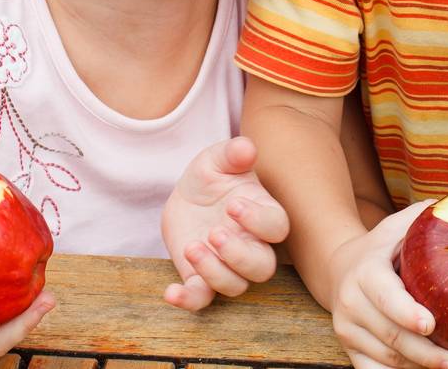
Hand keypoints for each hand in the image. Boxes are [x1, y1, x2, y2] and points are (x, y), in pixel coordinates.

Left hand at [162, 136, 290, 309]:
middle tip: (214, 233)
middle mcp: (251, 245)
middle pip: (262, 267)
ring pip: (236, 286)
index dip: (259, 221)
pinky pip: (202, 300)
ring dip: (214, 272)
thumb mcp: (218, 159)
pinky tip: (170, 291)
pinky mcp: (200, 279)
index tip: (232, 204)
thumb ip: (233, 153)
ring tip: (192, 246)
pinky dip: (187, 301)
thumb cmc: (213, 175)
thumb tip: (247, 147)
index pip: (276, 227)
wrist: (188, 195)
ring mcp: (226, 265)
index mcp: (262, 213)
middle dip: (239, 255)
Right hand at [328, 200, 447, 368]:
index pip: (385, 296)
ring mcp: (347, 329)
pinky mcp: (348, 349)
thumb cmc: (381, 249)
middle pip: (390, 336)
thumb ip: (424, 217)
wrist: (338, 268)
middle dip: (424, 353)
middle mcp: (350, 302)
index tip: (430, 324)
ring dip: (418, 368)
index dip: (406, 312)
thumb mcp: (396, 228)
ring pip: (385, 359)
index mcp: (365, 271)